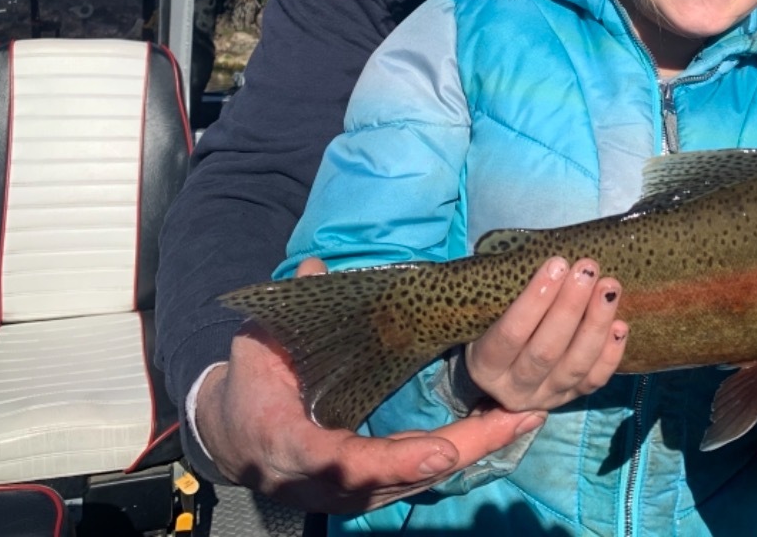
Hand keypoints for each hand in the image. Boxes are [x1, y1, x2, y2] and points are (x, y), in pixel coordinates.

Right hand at [195, 259, 540, 513]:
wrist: (233, 436)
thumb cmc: (250, 387)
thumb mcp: (259, 346)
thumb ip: (286, 312)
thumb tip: (316, 267)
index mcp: (294, 446)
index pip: (347, 462)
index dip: (395, 462)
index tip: (437, 453)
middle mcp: (328, 480)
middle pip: (404, 476)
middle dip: (463, 449)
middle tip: (515, 420)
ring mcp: (351, 490)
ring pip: (420, 479)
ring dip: (475, 450)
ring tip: (523, 418)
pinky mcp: (370, 488)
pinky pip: (420, 475)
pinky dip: (462, 454)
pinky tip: (501, 430)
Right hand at [464, 256, 628, 411]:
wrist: (500, 370)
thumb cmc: (492, 327)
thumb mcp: (486, 315)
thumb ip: (508, 297)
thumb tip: (551, 264)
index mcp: (485, 365)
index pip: (511, 334)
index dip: (535, 299)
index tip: (557, 264)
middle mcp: (515, 388)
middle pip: (546, 351)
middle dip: (570, 306)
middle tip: (587, 269)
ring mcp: (546, 397)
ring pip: (575, 366)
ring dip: (595, 323)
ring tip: (609, 287)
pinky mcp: (571, 398)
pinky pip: (595, 381)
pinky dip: (611, 354)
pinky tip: (620, 324)